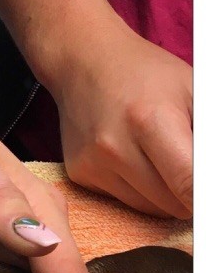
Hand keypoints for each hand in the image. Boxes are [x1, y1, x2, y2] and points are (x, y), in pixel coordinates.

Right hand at [53, 29, 191, 218]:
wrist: (83, 63)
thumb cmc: (146, 73)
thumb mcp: (193, 91)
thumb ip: (204, 136)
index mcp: (149, 120)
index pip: (188, 183)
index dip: (203, 199)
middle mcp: (115, 148)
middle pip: (174, 203)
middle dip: (192, 193)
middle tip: (189, 165)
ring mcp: (93, 165)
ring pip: (151, 208)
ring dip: (168, 195)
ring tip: (162, 158)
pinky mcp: (80, 175)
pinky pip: (126, 201)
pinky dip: (141, 189)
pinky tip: (135, 158)